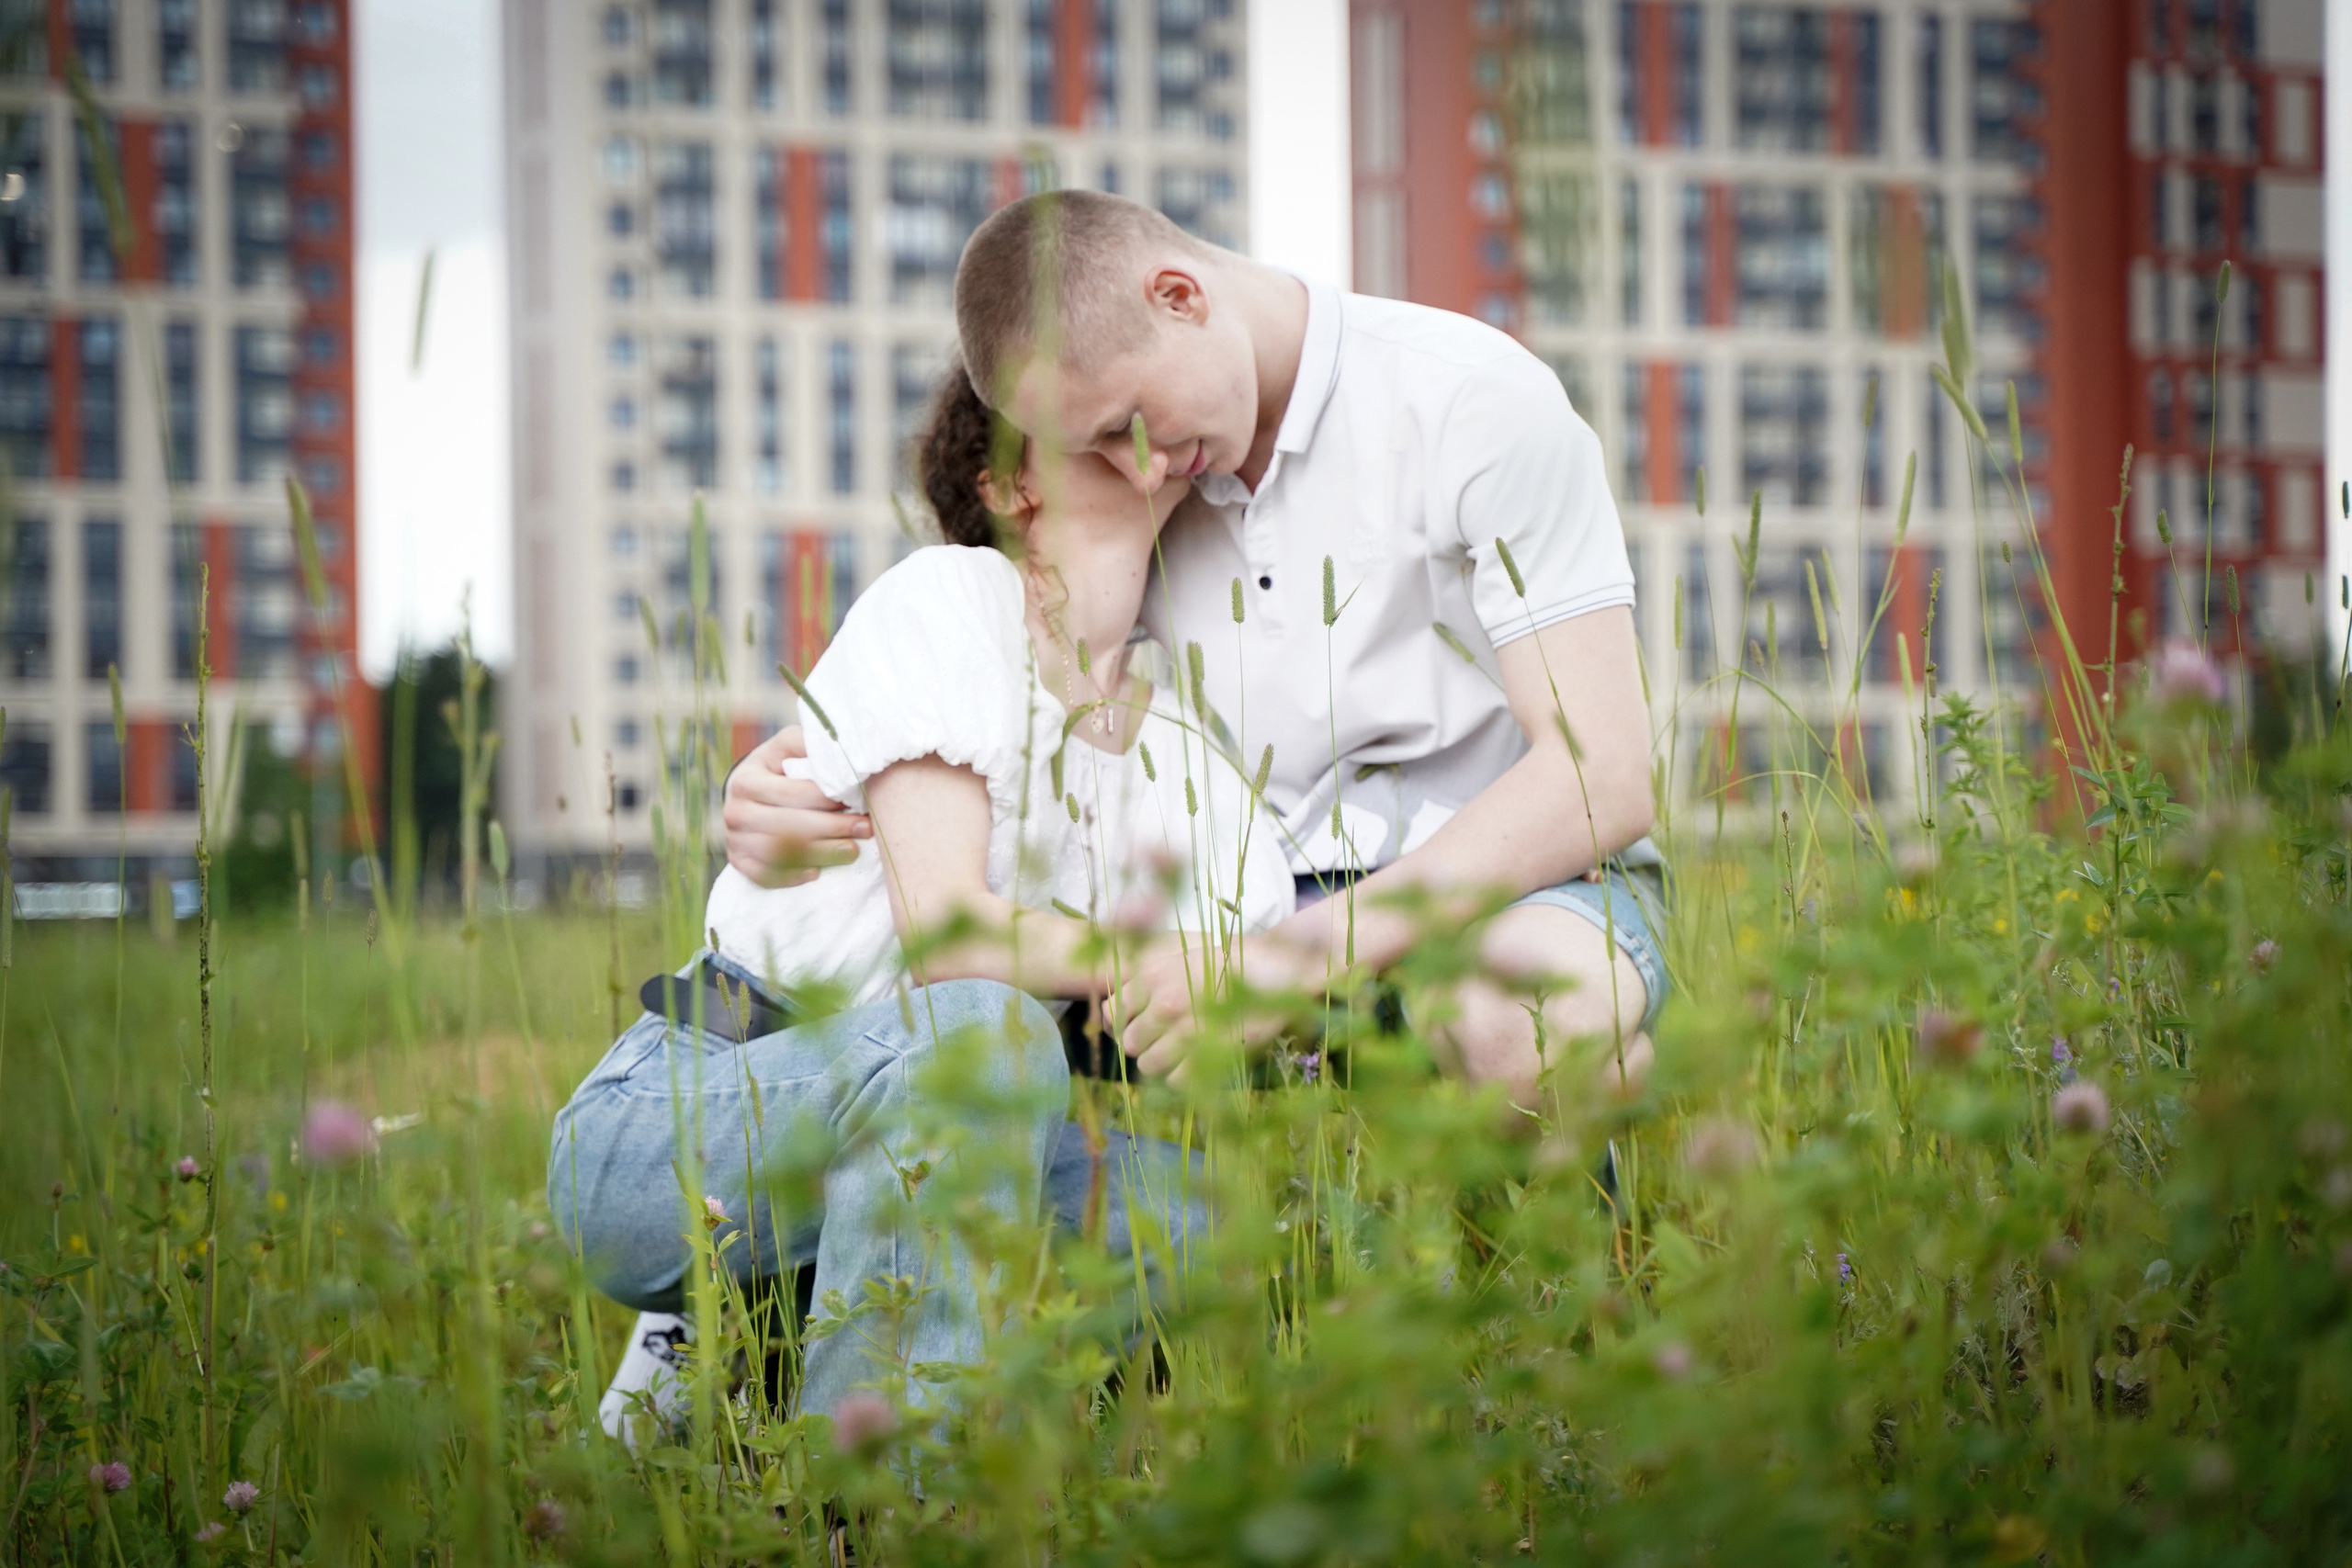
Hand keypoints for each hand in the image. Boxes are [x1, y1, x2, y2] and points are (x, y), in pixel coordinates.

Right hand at [721, 726, 870, 886]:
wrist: (747, 788)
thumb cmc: (778, 765)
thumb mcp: (789, 745)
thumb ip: (809, 743)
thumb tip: (840, 749)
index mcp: (747, 780)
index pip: (792, 793)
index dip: (827, 798)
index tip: (857, 799)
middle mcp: (735, 810)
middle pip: (788, 826)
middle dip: (832, 827)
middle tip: (865, 828)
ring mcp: (734, 838)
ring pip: (778, 854)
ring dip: (819, 854)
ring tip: (852, 851)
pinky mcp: (738, 860)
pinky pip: (763, 875)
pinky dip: (790, 877)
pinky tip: (817, 872)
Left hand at [1112, 936, 1321, 1085]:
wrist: (1276, 970)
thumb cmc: (1227, 964)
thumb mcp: (1179, 958)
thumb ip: (1147, 980)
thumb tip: (1115, 1013)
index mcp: (1152, 977)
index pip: (1112, 1014)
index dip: (1122, 1025)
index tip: (1139, 1027)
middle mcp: (1164, 1004)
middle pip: (1129, 1044)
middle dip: (1144, 1045)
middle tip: (1165, 1042)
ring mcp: (1187, 1031)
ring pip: (1149, 1065)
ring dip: (1161, 1064)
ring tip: (1181, 1054)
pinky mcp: (1211, 1054)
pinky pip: (1176, 1080)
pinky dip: (1183, 1077)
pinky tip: (1196, 1064)